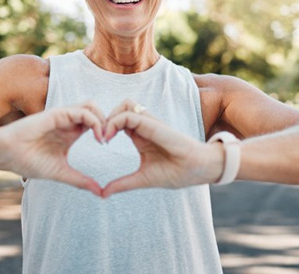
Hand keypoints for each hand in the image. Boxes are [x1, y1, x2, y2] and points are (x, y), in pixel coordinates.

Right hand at [2, 102, 105, 195]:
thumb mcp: (61, 172)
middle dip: (109, 122)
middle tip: (110, 140)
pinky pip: (83, 111)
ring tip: (104, 138)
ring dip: (103, 119)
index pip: (95, 123)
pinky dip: (95, 121)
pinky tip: (97, 137)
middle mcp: (68, 122)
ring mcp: (63, 116)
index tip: (109, 148)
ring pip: (91, 106)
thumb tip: (100, 193)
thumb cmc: (28, 161)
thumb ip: (81, 180)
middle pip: (96, 111)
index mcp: (70, 133)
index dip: (106, 131)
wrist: (7, 154)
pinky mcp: (58, 114)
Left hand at [102, 99, 223, 197]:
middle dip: (105, 118)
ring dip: (111, 116)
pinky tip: (109, 137)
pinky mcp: (153, 124)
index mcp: (140, 136)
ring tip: (104, 136)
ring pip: (125, 104)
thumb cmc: (176, 172)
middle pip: (120, 107)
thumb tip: (103, 194)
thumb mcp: (142, 179)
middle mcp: (144, 126)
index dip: (105, 127)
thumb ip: (123, 184)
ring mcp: (149, 123)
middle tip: (99, 137)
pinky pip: (130, 114)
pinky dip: (116, 121)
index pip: (118, 120)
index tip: (100, 143)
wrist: (199, 170)